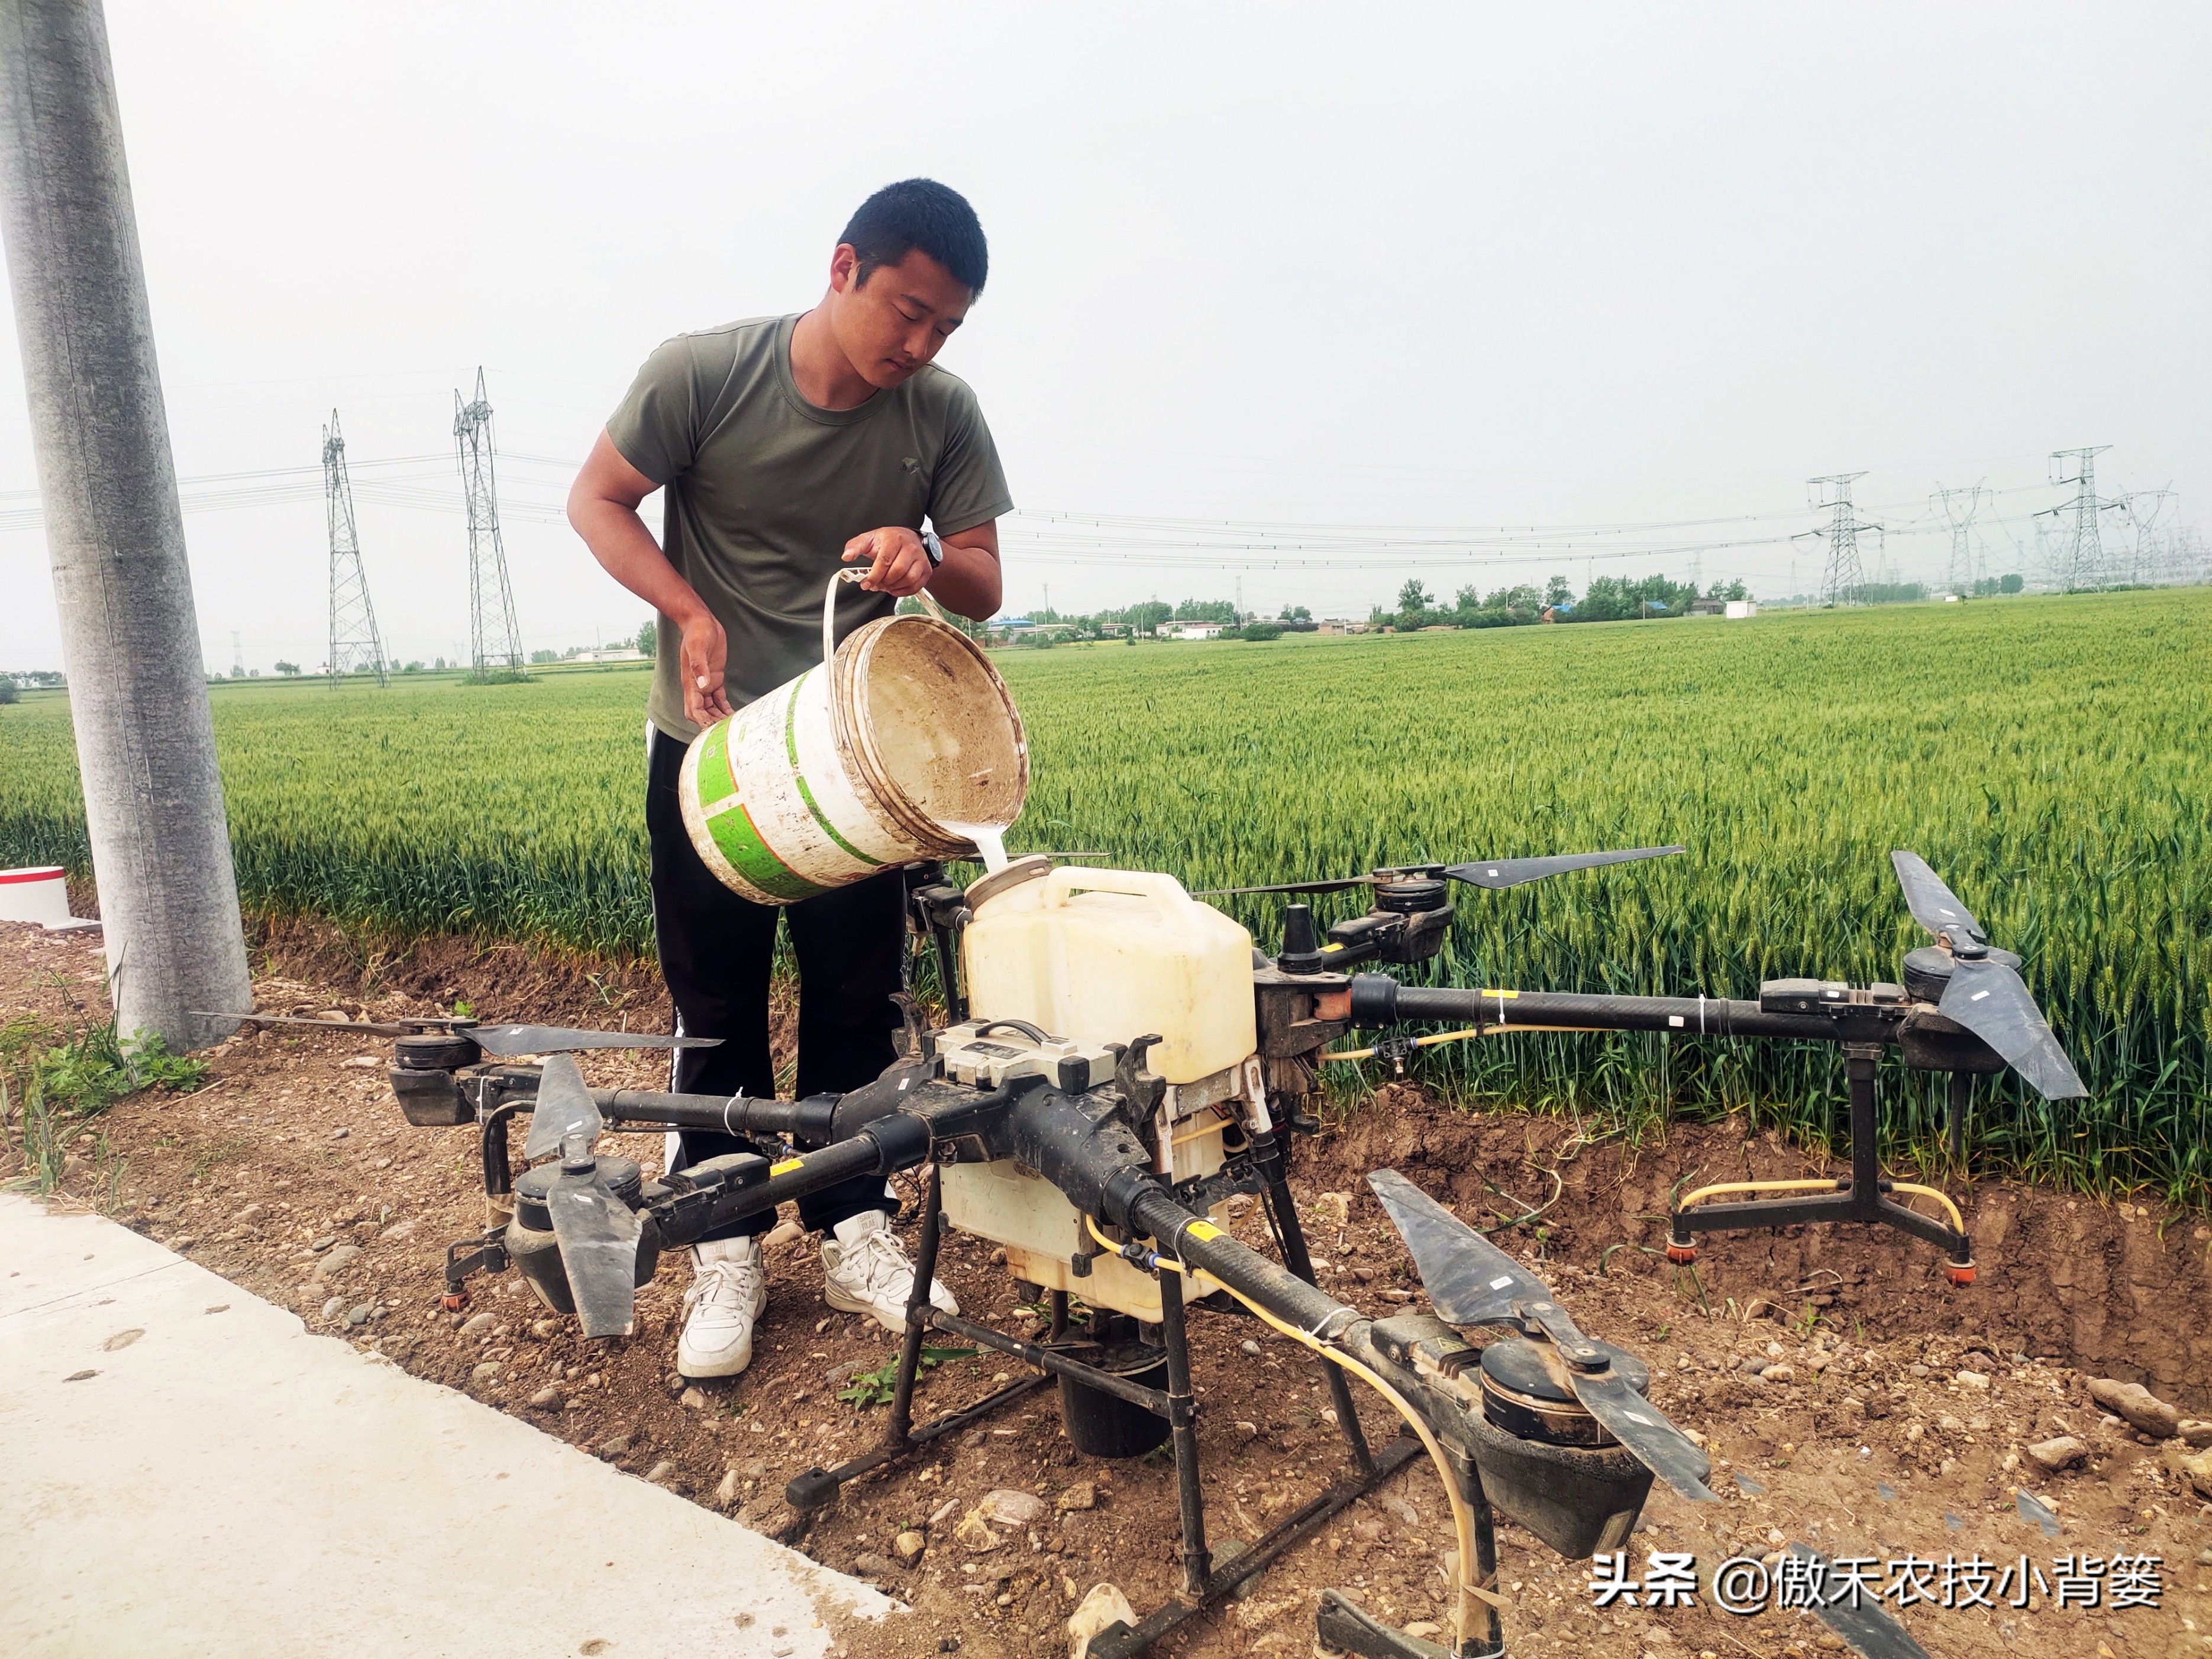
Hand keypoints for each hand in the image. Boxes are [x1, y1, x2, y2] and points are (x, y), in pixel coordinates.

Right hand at [678, 611, 731, 726]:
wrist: (700, 621)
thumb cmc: (697, 632)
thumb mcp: (697, 646)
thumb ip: (699, 666)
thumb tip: (703, 684)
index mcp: (690, 682)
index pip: (693, 709)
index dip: (701, 720)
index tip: (712, 729)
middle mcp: (696, 686)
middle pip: (701, 713)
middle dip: (711, 723)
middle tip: (726, 732)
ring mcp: (705, 683)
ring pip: (710, 708)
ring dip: (719, 717)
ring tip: (732, 727)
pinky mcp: (715, 678)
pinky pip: (718, 698)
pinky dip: (725, 707)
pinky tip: (734, 713)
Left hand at [842, 526, 933, 597]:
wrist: (911, 539)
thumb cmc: (889, 540)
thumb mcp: (870, 538)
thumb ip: (855, 546)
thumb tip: (846, 556)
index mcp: (894, 539)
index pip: (885, 560)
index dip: (874, 575)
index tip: (866, 584)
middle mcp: (910, 548)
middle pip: (897, 571)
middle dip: (883, 582)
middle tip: (875, 585)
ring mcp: (921, 559)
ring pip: (908, 579)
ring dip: (893, 587)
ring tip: (884, 585)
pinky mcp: (926, 569)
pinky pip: (916, 586)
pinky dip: (903, 592)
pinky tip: (894, 588)